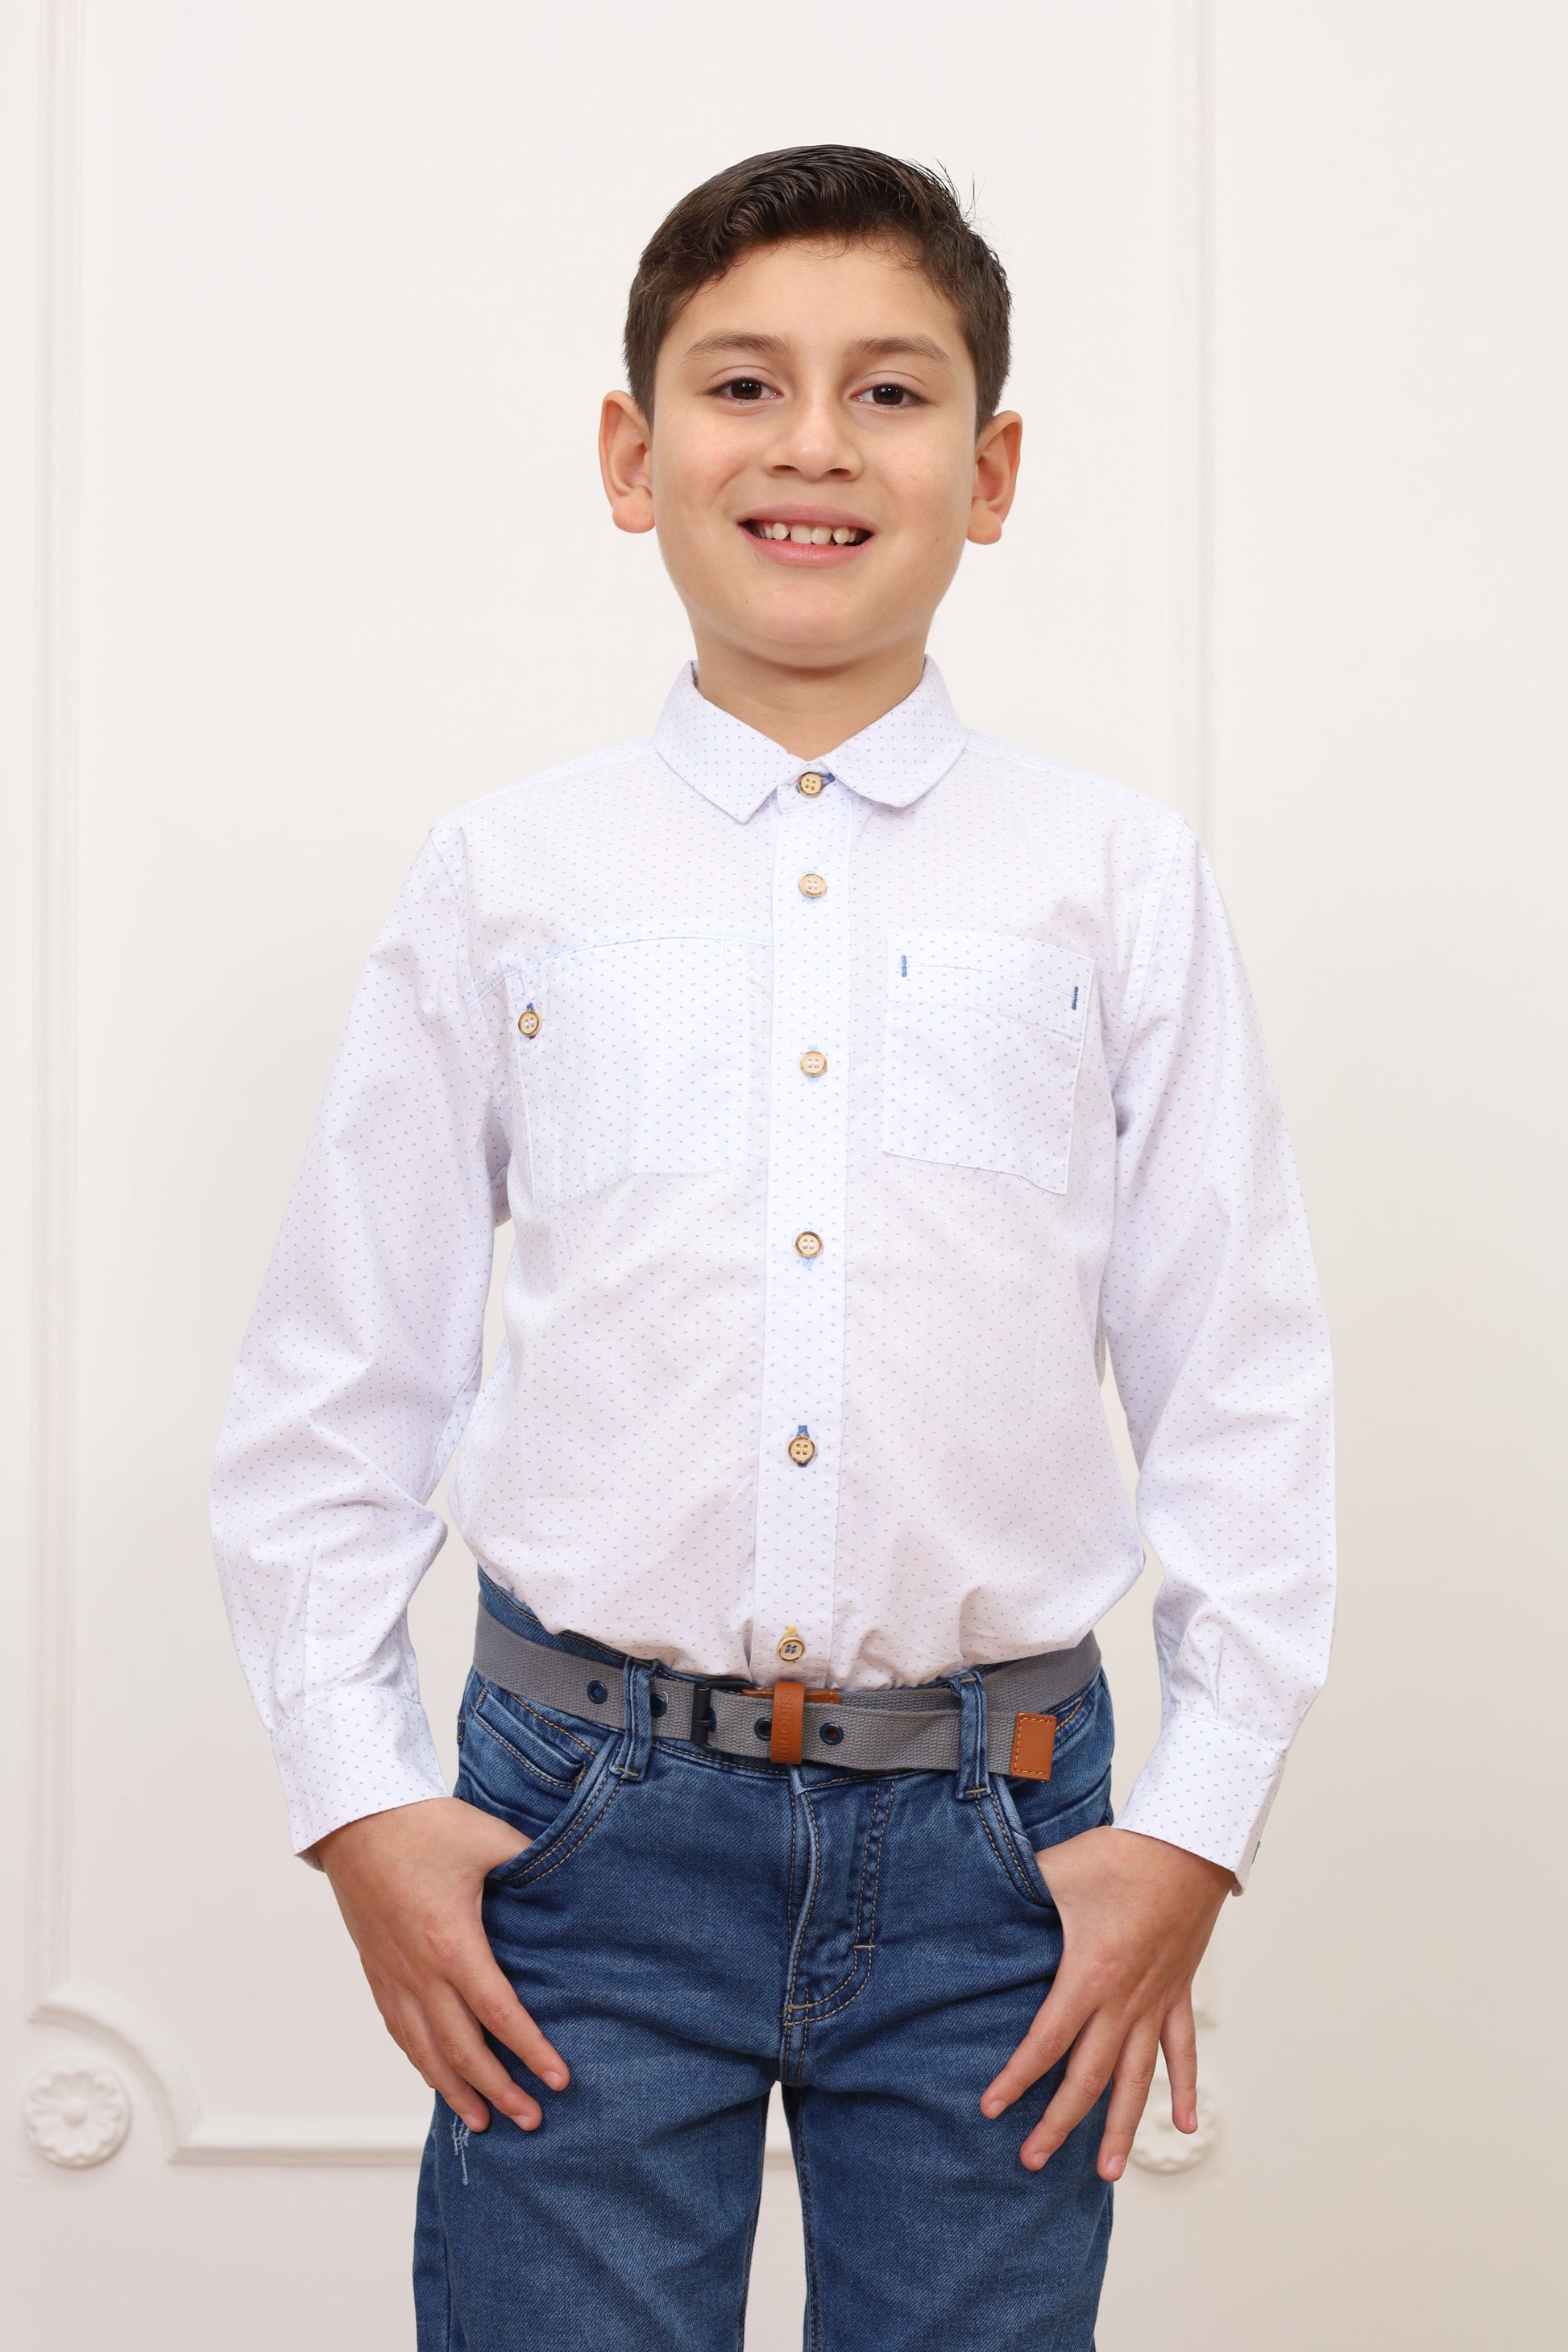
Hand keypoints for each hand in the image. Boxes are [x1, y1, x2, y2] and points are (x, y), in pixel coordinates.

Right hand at [315, 1795, 568, 2132]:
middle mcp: (419, 1972)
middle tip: (531, 2121)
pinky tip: (436, 2077)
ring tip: (482, 2123)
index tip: (558, 2080)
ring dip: (455, 2091)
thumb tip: (574, 1872)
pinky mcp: (377, 1971)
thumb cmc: (423, 1826)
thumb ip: (532, 1861)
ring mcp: (393, 1976)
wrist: (356, 1820)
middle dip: (499, 2091)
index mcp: (452, 1943)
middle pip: (462, 2050)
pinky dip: (421, 2062)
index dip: (530, 2052)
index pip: (499, 2014)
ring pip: (425, 2051)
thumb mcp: (489, 1838)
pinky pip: (399, 2031)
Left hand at [980, 1824, 1230, 2178]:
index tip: (991, 2109)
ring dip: (1122, 2128)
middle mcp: (1124, 2001)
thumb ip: (1017, 1886)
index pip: (1046, 2043)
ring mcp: (1155, 2002)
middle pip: (1088, 2078)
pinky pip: (1182, 2050)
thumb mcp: (1058, 1870)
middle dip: (1058, 2123)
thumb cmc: (1122, 1855)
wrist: (1190, 1846)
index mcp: (1089, 1976)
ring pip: (1138, 2079)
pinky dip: (1183, 2088)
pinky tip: (1186, 2124)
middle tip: (1031, 2161)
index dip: (1017, 2079)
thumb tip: (972, 1885)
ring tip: (1107, 2173)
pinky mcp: (1178, 1992)